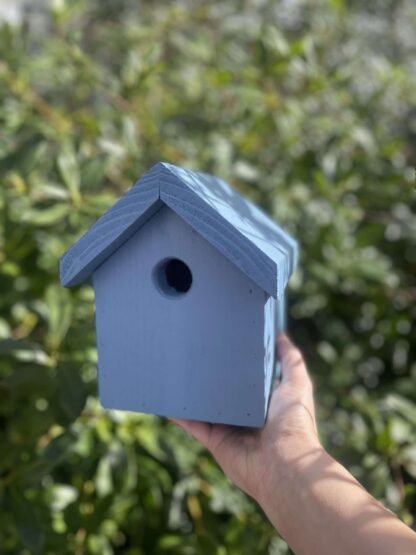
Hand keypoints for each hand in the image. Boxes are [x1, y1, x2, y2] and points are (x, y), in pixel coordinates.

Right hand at [171, 333, 320, 502]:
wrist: (283, 463)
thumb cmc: (293, 422)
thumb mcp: (297, 382)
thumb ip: (290, 358)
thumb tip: (279, 334)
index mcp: (265, 402)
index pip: (247, 379)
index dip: (236, 364)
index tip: (223, 343)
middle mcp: (246, 415)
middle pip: (223, 393)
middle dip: (210, 377)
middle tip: (194, 353)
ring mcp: (229, 428)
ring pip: (205, 407)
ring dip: (192, 394)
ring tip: (175, 372)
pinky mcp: (214, 440)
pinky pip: (192, 424)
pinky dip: (179, 413)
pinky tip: (167, 399)